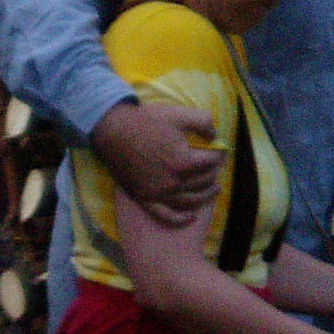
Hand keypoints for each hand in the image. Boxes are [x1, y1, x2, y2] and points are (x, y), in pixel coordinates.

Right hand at [90, 101, 222, 227]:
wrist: (113, 131)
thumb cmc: (146, 121)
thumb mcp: (179, 114)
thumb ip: (204, 122)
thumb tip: (215, 135)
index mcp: (184, 162)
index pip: (212, 162)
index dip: (219, 154)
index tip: (220, 150)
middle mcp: (173, 182)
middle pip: (204, 181)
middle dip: (214, 172)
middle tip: (216, 167)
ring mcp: (159, 193)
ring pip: (191, 201)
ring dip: (206, 196)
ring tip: (214, 190)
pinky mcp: (145, 199)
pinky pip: (166, 215)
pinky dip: (181, 219)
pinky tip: (191, 217)